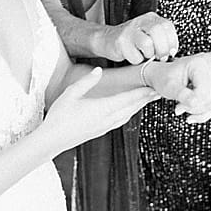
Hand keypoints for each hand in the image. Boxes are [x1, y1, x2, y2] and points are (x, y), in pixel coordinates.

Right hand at [41, 68, 157, 152]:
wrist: (53, 140)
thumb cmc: (59, 116)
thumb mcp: (70, 94)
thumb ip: (86, 82)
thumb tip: (98, 70)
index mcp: (103, 108)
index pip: (128, 98)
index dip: (142, 93)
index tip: (154, 88)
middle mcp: (108, 118)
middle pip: (132, 107)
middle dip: (146, 99)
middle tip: (158, 92)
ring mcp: (106, 126)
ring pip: (128, 115)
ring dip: (139, 106)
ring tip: (147, 99)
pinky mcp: (101, 131)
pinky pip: (121, 120)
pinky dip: (129, 113)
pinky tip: (129, 111)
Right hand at [101, 12, 179, 63]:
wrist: (107, 39)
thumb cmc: (132, 41)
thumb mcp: (150, 35)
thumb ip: (162, 40)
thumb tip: (173, 52)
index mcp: (150, 19)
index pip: (167, 26)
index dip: (172, 41)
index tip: (171, 52)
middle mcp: (140, 21)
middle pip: (157, 31)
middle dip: (162, 48)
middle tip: (160, 57)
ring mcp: (129, 30)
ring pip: (147, 43)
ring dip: (149, 54)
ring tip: (145, 56)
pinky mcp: (120, 42)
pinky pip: (135, 55)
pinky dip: (137, 60)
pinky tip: (134, 56)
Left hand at [159, 53, 210, 121]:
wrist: (166, 75)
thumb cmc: (166, 77)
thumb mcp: (168, 85)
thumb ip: (181, 94)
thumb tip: (194, 103)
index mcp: (200, 62)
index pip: (204, 91)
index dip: (192, 102)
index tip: (179, 106)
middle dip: (196, 106)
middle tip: (181, 105)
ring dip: (199, 109)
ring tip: (186, 103)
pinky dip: (204, 112)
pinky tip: (193, 111)